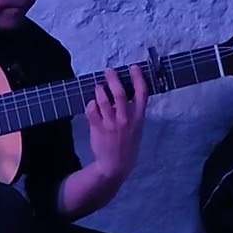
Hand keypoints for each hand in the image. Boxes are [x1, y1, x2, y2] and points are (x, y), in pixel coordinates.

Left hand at [85, 64, 148, 182]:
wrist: (115, 165)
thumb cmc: (127, 145)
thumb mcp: (137, 129)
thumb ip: (133, 112)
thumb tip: (125, 95)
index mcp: (138, 118)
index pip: (142, 94)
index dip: (138, 78)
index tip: (133, 67)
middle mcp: (125, 119)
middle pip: (120, 93)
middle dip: (113, 79)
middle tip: (108, 71)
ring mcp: (110, 124)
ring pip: (103, 100)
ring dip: (99, 90)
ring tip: (98, 87)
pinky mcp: (97, 128)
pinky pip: (91, 110)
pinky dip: (90, 104)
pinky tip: (92, 103)